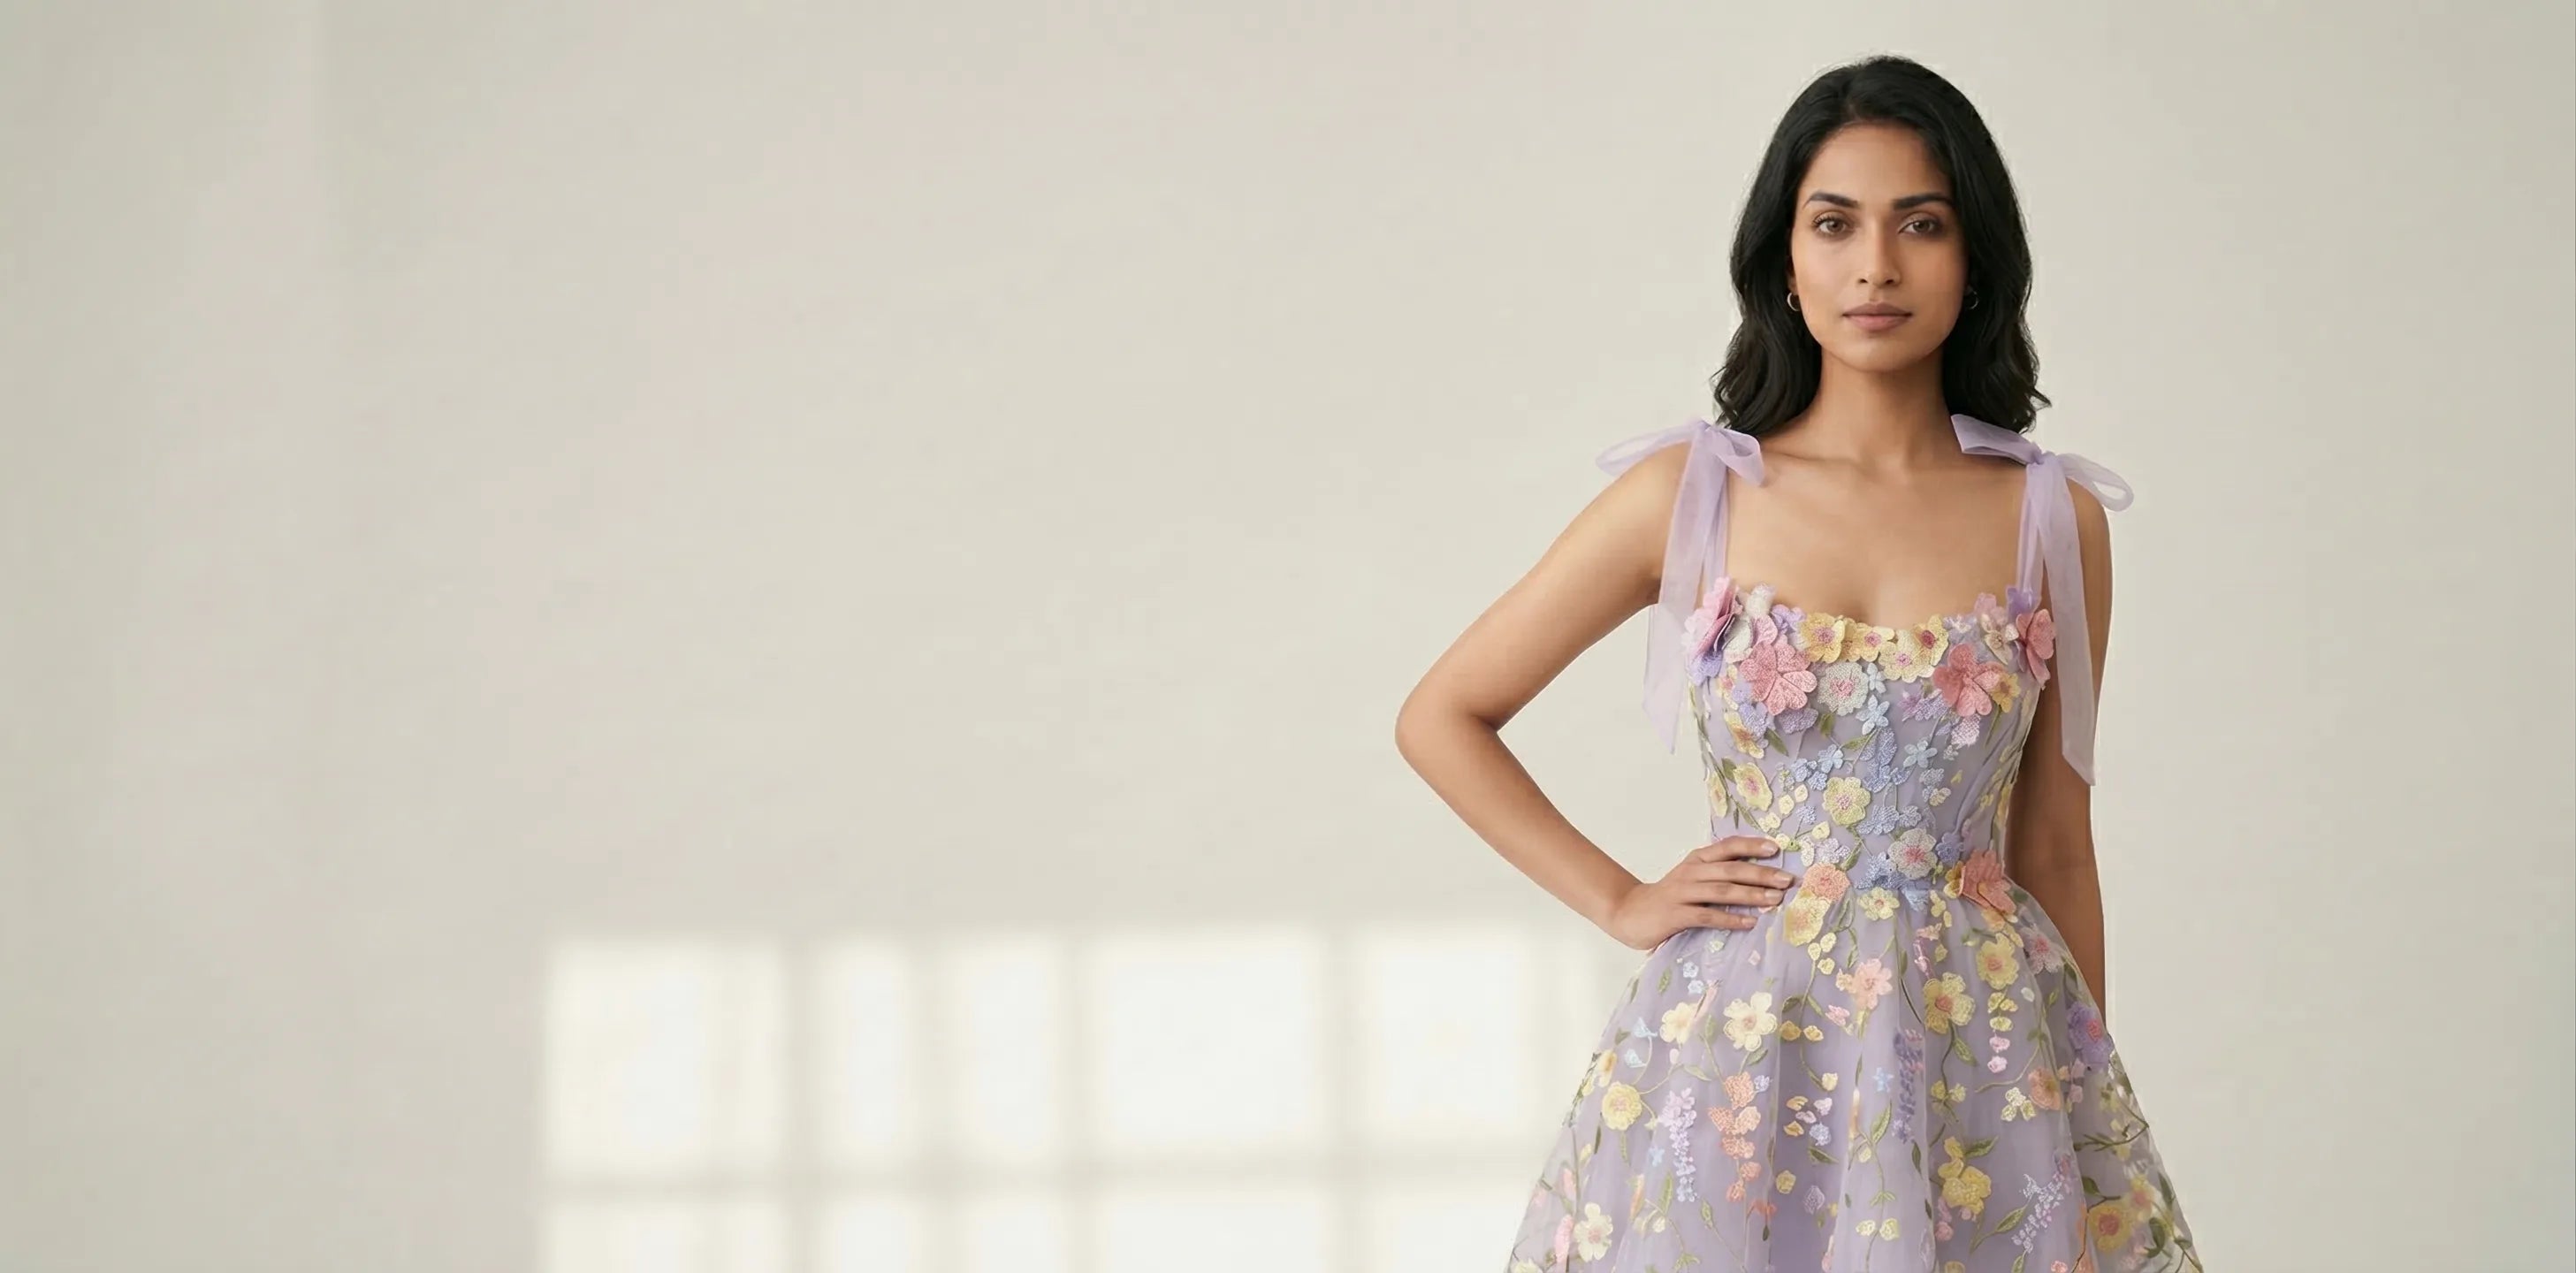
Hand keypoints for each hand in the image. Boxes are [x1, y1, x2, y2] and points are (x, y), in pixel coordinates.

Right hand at [1603, 835, 1798, 951]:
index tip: (1776, 848)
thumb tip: (1757, 876)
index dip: (1751, 846)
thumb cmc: (1668, 898)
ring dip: (1751, 895)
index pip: (1727, 847)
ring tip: (1774, 901)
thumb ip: (1716, 874)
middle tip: (1787, 880)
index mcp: (1696, 860)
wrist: (1628, 912)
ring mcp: (1682, 893)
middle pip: (1730, 869)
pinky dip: (1730, 919)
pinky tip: (1749, 923)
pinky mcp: (1676, 915)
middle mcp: (1690, 872)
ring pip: (1722, 891)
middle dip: (1762, 874)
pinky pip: (1707, 915)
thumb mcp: (1690, 878)